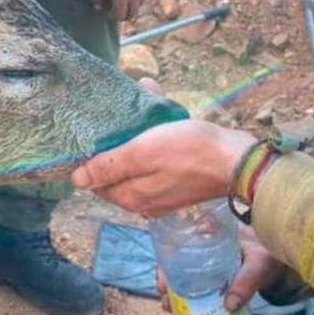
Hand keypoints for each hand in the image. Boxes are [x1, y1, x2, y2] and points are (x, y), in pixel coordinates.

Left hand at [71, 119, 254, 216]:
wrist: (238, 160)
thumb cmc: (190, 152)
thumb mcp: (142, 153)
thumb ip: (108, 167)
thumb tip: (75, 180)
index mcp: (129, 197)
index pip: (95, 179)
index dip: (94, 155)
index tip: (100, 129)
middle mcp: (142, 202)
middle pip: (116, 171)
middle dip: (117, 144)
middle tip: (124, 116)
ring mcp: (162, 195)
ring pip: (137, 164)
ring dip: (137, 139)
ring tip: (145, 112)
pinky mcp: (179, 184)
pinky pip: (157, 163)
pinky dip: (156, 143)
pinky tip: (163, 124)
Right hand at [155, 226, 284, 314]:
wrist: (280, 256)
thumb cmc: (269, 253)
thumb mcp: (260, 264)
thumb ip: (247, 282)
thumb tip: (228, 306)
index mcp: (211, 235)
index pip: (179, 243)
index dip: (165, 263)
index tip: (163, 284)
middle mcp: (204, 246)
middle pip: (175, 261)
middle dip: (166, 282)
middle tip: (165, 302)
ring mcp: (208, 262)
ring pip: (182, 274)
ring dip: (174, 291)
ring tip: (170, 309)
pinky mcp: (215, 276)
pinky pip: (196, 284)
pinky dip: (188, 296)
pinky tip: (184, 311)